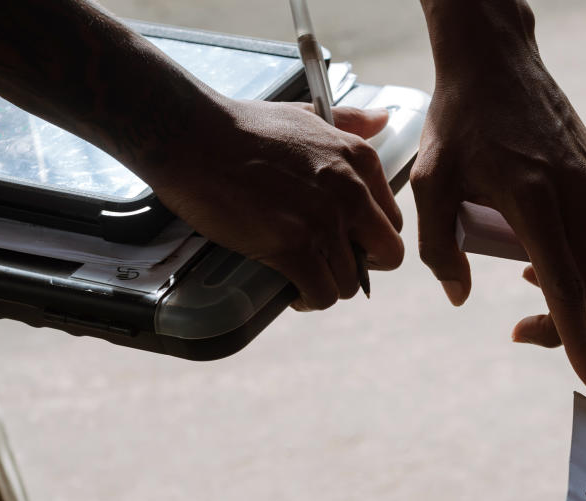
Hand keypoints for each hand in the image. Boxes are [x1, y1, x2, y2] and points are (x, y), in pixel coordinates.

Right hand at [146, 100, 404, 310]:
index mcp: (360, 160)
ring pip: (350, 282)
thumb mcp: (308, 114)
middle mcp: (352, 192)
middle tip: (331, 266)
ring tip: (303, 279)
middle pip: (387, 256)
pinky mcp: (293, 246)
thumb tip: (384, 118)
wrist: (192, 137)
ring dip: (327, 287)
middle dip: (362, 268)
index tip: (346, 244)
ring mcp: (323, 221)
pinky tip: (292, 292)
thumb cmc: (243, 127)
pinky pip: (321, 294)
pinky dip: (308, 300)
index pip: (393, 220)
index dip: (370, 239)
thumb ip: (349, 121)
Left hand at [410, 26, 585, 392]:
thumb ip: (437, 248)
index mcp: (535, 199)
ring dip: (582, 290)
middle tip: (521, 326)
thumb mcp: (428, 185)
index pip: (569, 288)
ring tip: (530, 278)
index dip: (580, 340)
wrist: (493, 60)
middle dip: (568, 323)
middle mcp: (577, 192)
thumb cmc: (455, 122)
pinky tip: (543, 249)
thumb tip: (459, 297)